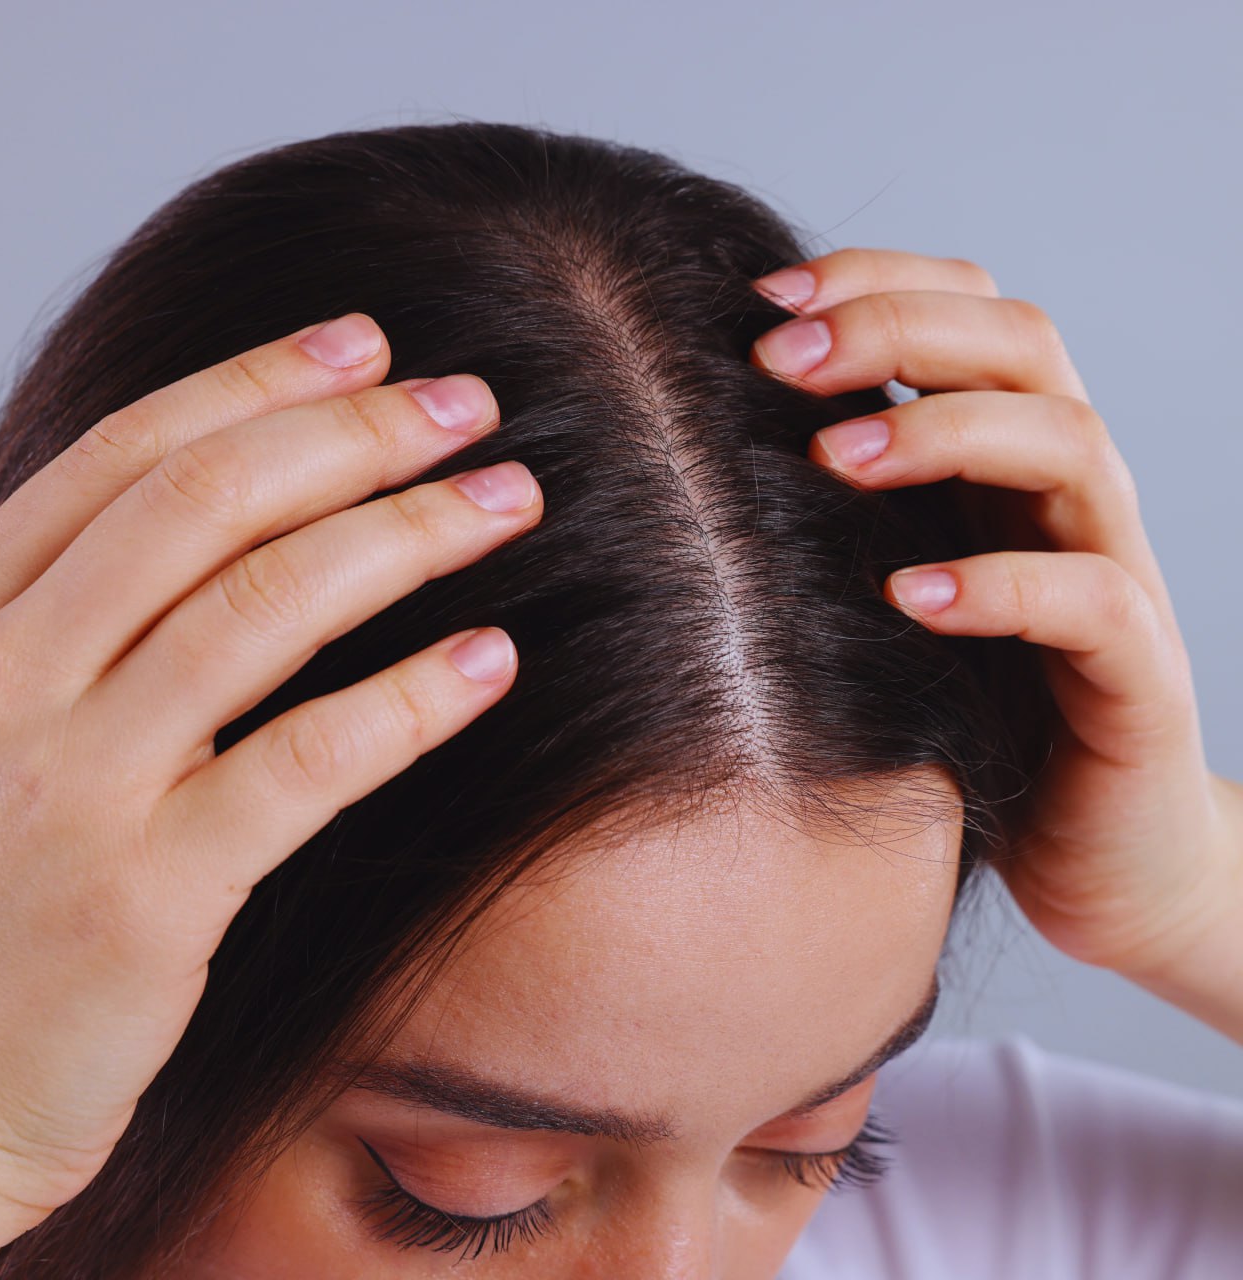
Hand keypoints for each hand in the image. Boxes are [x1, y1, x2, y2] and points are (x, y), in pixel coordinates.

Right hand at [0, 314, 542, 1258]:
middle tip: (470, 402)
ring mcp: (68, 783)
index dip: (257, 382)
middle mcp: (3, 678)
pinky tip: (496, 661)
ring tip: (510, 499)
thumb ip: (74, 630)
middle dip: (355, 436)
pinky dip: (410, 701)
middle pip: (208, 503)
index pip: (127, 457)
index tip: (367, 344)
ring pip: (264, 607)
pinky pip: (304, 761)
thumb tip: (231, 531)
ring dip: (408, 536)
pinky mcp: (143, 894)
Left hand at [748, 249, 1239, 1025]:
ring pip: (1069, 445)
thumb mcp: (887, 595)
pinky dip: (999, 585)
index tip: (758, 302)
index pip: (970, 314)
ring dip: (943, 432)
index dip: (876, 281)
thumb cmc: (969, 714)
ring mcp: (1114, 576)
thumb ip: (839, 520)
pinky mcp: (1138, 676)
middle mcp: (1066, 499)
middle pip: (1023, 344)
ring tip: (834, 458)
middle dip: (896, 328)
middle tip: (775, 358)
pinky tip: (907, 596)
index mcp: (1006, 464)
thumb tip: (694, 456)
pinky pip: (1091, 601)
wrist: (1098, 853)